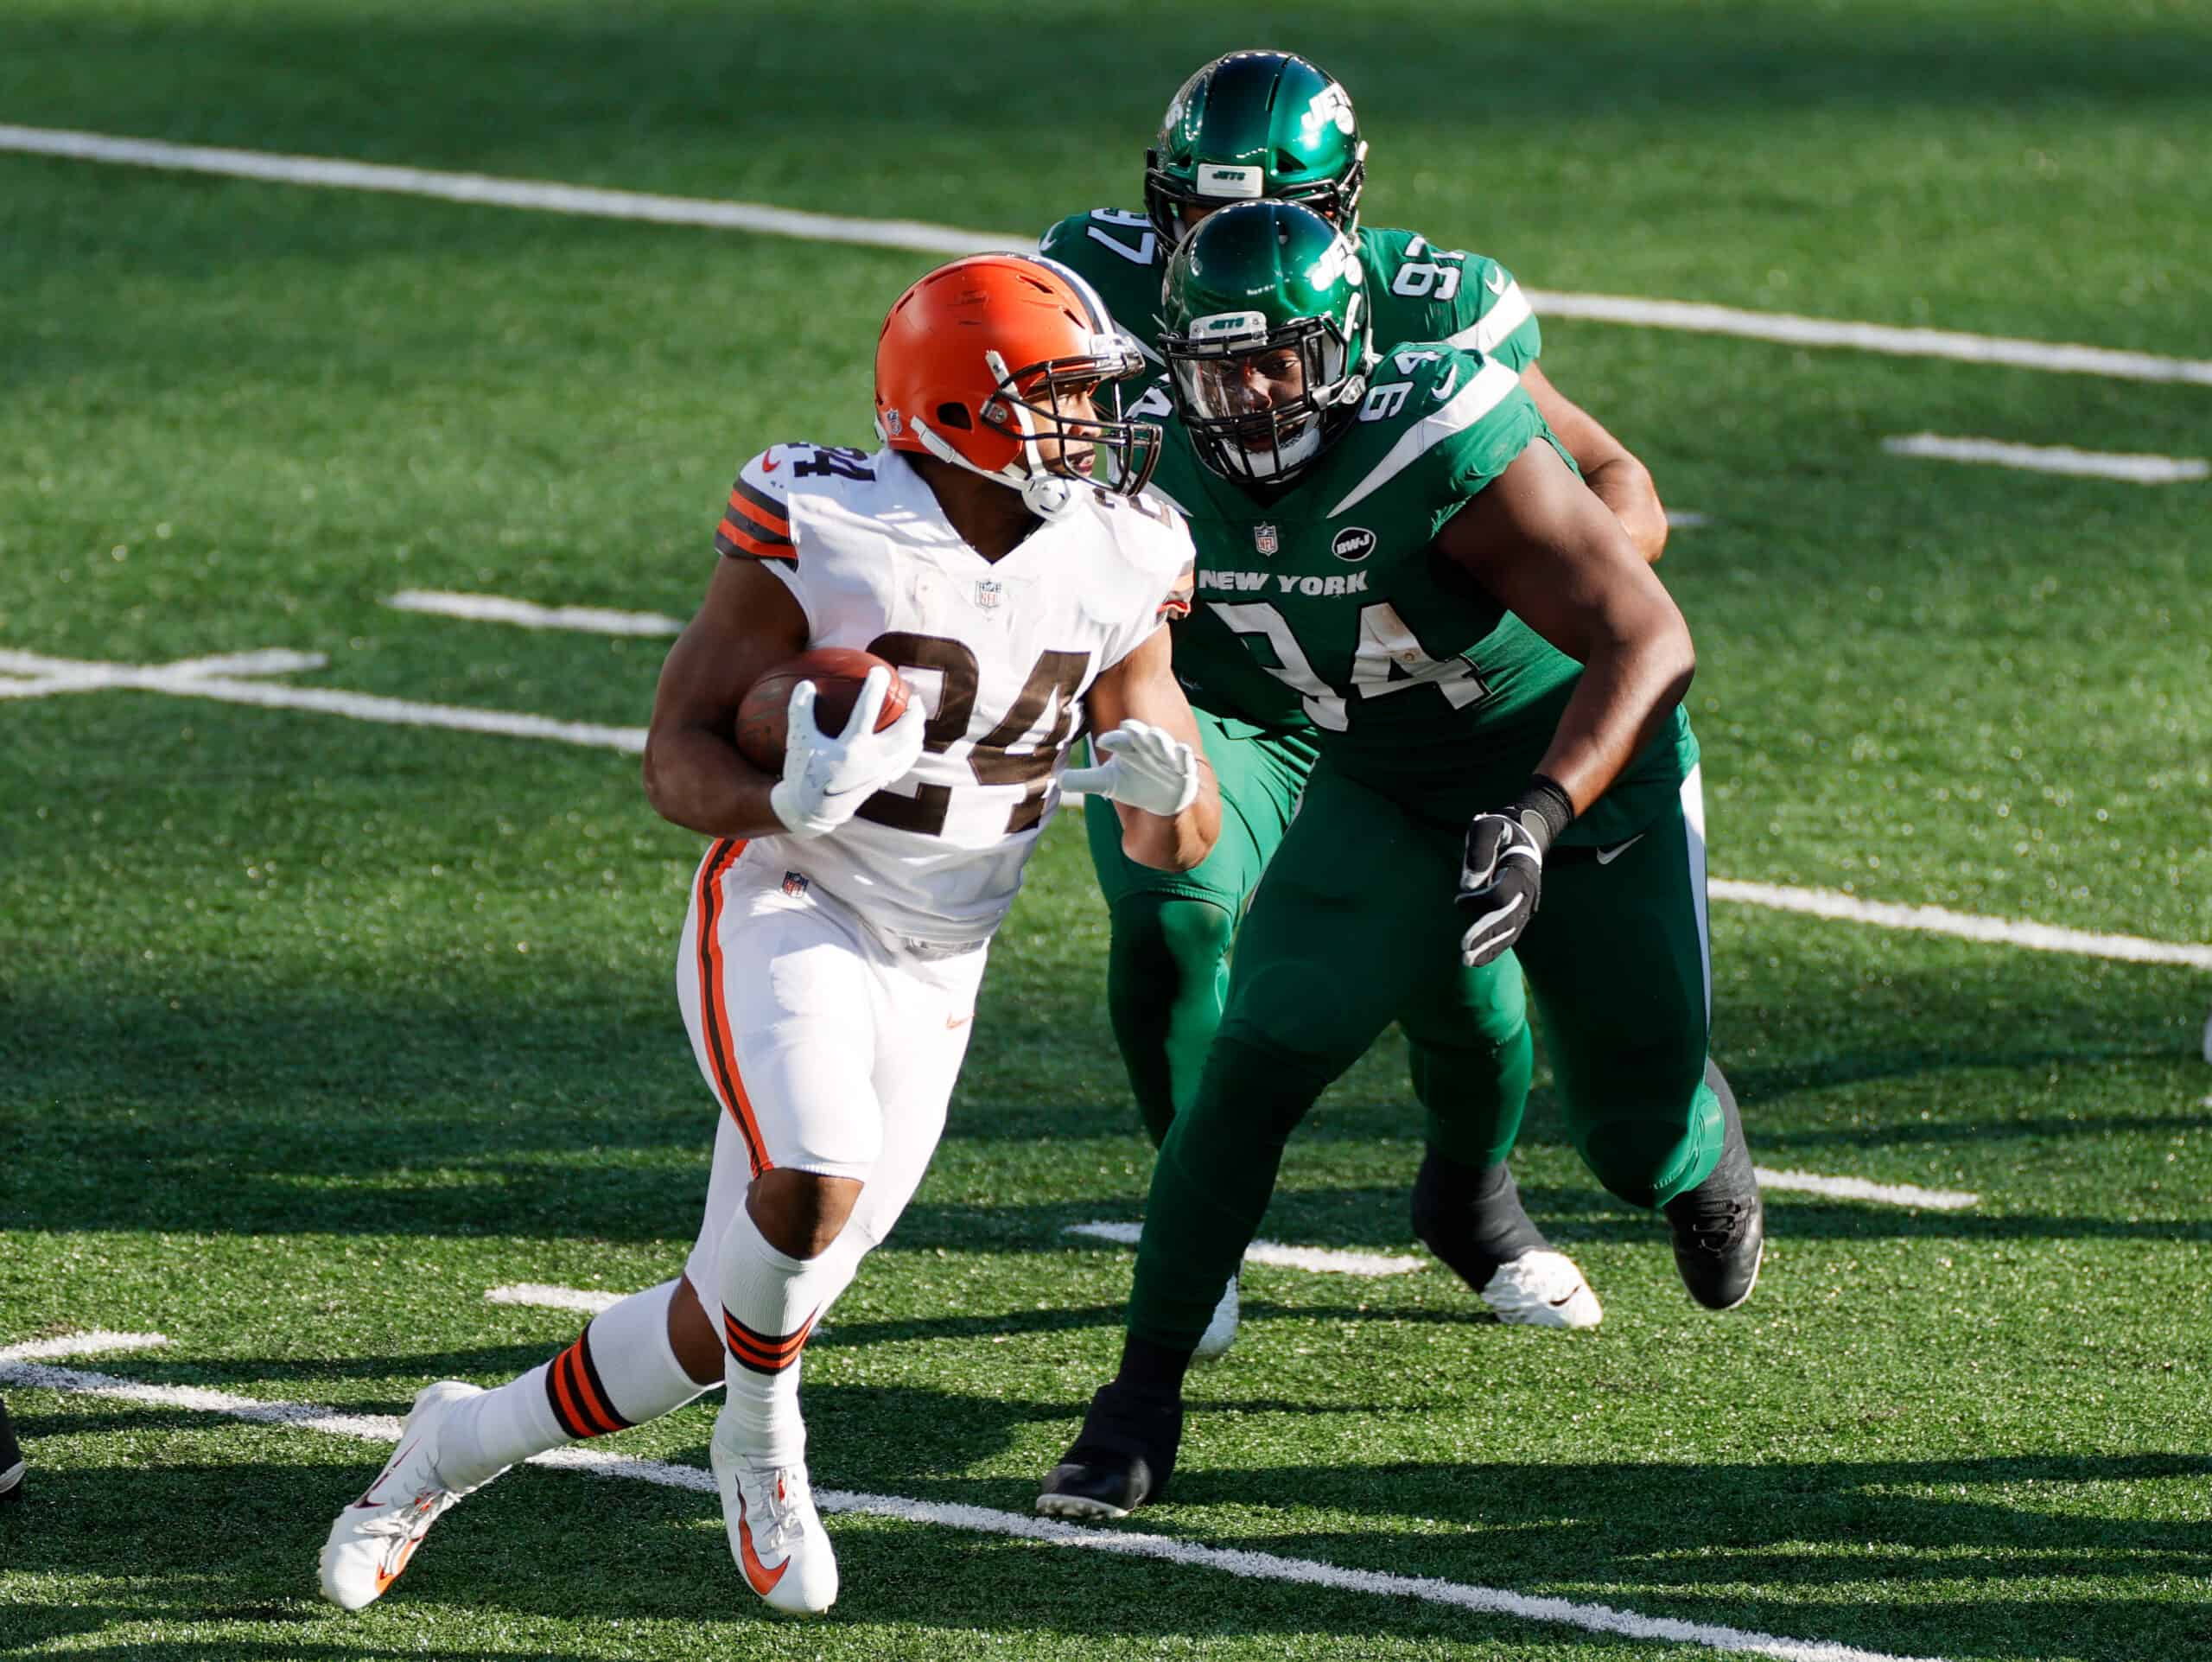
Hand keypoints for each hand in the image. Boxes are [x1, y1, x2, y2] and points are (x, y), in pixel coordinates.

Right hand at [767, 667, 926, 839]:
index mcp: (851, 747)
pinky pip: (905, 762)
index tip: (879, 670)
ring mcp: (880, 772)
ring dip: (918, 729)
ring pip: (910, 748)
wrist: (812, 811)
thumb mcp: (798, 741)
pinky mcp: (882, 781)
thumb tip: (805, 684)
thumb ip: (800, 711)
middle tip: (913, 694)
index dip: (875, 687)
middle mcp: (872, 759)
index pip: (867, 710)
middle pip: (904, 731)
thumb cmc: (803, 773)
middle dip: (913, 711)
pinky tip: (910, 741)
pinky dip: (912, 748)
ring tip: (917, 715)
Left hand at [1061, 721, 1200, 816]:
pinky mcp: (1184, 767)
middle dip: (1137, 732)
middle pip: (1142, 736)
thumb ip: (1084, 780)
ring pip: (1163, 744)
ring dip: (1159, 741)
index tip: (1103, 740)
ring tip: (1155, 737)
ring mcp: (1167, 756)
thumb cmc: (1135, 783)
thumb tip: (1057, 779)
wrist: (1167, 797)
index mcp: (1129, 747)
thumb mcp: (1107, 783)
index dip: (1113, 739)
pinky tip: (1183, 751)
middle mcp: (1148, 747)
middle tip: (1129, 727)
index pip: (1119, 739)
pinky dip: (1183, 755)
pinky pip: (1185, 759)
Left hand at [1455, 776, 1574, 966]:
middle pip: (1508, 919)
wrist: (1523, 835)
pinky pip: (1510, 933)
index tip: (1457, 901)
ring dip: (1490, 948)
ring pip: (1511, 931)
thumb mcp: (1487, 826)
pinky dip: (1496, 948)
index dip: (1478, 900)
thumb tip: (1468, 885)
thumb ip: (1478, 850)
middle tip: (1463, 952)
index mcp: (1521, 869)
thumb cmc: (1501, 829)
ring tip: (1468, 962)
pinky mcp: (1520, 912)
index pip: (1501, 894)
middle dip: (1485, 936)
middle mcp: (1528, 890)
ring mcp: (1527, 904)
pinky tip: (1479, 959)